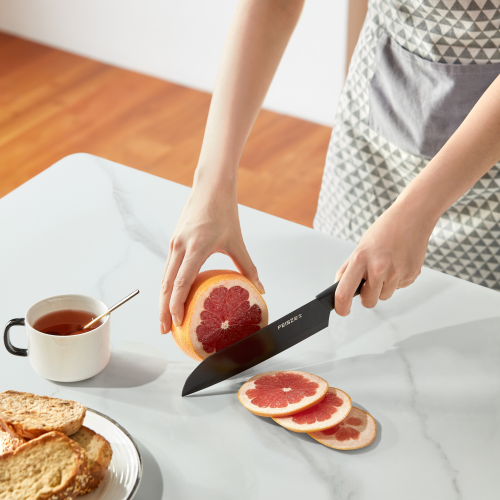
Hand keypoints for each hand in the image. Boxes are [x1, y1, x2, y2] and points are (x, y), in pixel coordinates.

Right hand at [159, 182, 264, 333]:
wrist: (211, 187)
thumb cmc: (224, 211)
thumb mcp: (237, 241)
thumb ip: (248, 267)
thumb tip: (260, 289)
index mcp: (196, 246)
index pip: (181, 281)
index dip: (177, 303)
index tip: (178, 321)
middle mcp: (180, 245)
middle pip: (167, 284)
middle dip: (164, 309)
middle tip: (165, 330)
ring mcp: (174, 243)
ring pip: (164, 277)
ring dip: (162, 299)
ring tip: (165, 319)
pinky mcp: (174, 241)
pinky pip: (167, 268)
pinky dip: (166, 286)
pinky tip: (170, 297)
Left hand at [334, 201, 432, 315]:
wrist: (412, 217)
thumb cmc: (385, 229)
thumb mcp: (360, 247)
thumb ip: (349, 268)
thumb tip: (339, 286)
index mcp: (361, 259)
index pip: (344, 292)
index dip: (341, 306)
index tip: (342, 310)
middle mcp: (379, 268)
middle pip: (368, 301)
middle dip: (367, 296)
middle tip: (369, 281)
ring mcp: (397, 273)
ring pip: (384, 296)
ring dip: (383, 287)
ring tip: (386, 266)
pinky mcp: (411, 275)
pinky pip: (398, 288)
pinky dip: (396, 280)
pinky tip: (398, 264)